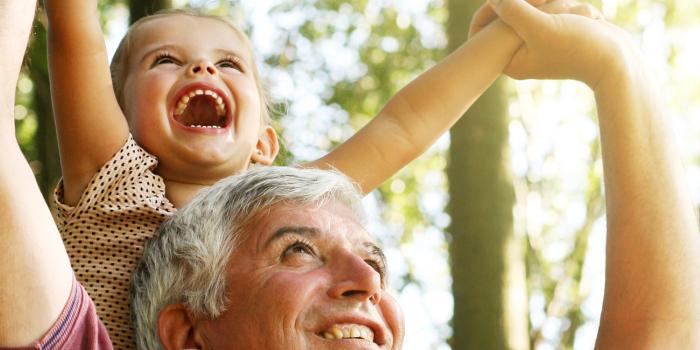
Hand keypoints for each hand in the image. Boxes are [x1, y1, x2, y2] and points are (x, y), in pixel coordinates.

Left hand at [483, 0, 633, 87]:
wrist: (619, 59)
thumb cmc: (580, 47)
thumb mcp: (541, 28)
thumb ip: (514, 12)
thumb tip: (494, 0)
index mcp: (509, 60)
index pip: (484, 27)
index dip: (497, 6)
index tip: (521, 2)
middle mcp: (520, 54)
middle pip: (508, 14)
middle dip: (533, 4)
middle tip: (553, 9)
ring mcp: (538, 42)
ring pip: (532, 7)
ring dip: (553, 3)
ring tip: (572, 16)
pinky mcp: (556, 33)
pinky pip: (551, 8)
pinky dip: (566, 5)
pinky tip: (582, 17)